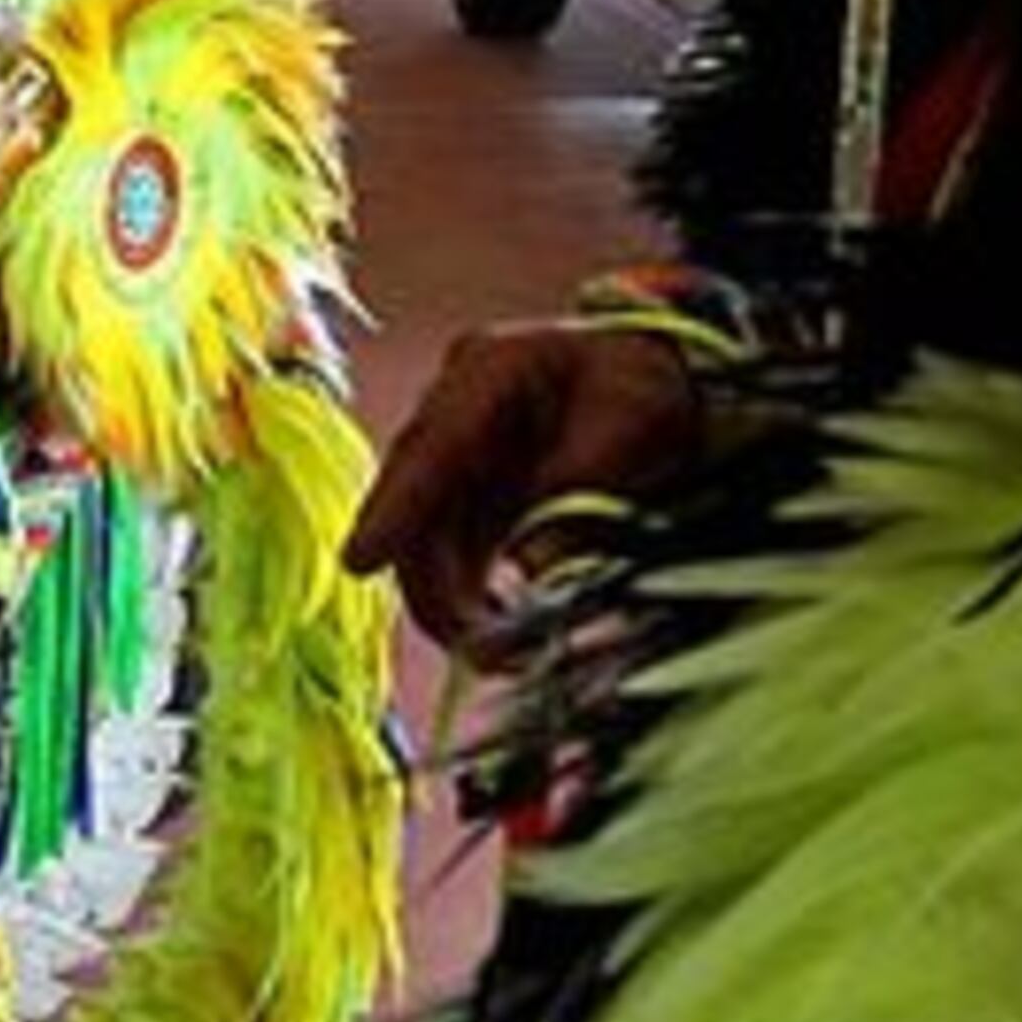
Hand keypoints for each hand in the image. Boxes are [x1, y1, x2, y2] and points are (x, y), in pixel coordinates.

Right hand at [342, 321, 712, 648]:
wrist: (662, 376)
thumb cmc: (646, 386)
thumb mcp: (632, 427)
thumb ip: (579, 492)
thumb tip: (532, 566)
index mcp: (492, 369)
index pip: (430, 447)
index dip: (393, 508)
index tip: (359, 562)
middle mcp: (458, 407)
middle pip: (415, 501)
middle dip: (433, 583)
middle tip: (479, 649)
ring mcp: (460, 449)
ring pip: (427, 535)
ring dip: (450, 599)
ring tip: (499, 652)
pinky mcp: (472, 487)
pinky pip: (453, 547)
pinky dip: (469, 592)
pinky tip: (502, 625)